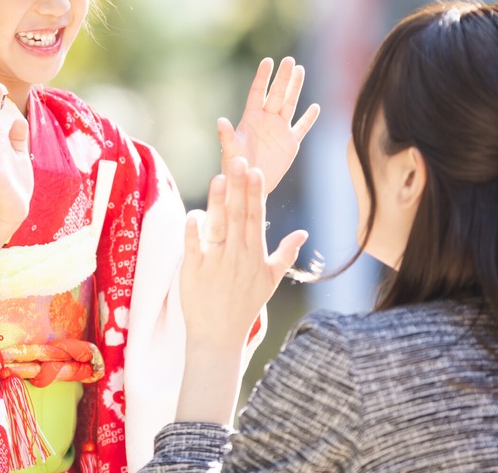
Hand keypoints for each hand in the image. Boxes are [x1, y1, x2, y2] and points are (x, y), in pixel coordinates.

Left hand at [174, 157, 306, 423]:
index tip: (255, 170)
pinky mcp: (194, 272)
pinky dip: (194, 232)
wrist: (219, 337)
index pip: (257, 218)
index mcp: (255, 255)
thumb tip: (303, 233)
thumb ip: (286, 255)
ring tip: (219, 178)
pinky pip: (193, 248)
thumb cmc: (244, 306)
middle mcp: (238, 256)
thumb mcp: (270, 281)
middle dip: (239, 188)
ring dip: (219, 203)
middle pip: (239, 216)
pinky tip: (193, 213)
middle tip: (238, 161)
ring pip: (219, 227)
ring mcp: (216, 263)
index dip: (256, 193)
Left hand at [220, 57, 319, 192]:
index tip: (268, 61)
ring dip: (295, 88)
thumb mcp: (230, 151)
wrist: (249, 184)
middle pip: (276, 94)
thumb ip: (226, 136)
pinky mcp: (290, 143)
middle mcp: (266, 120)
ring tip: (300, 70)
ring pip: (289, 104)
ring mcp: (279, 130)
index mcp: (250, 118)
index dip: (262, 77)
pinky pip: (302, 127)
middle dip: (283, 77)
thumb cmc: (235, 167)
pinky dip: (309, 118)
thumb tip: (220, 120)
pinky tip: (315, 107)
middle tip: (289, 60)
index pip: (257, 92)